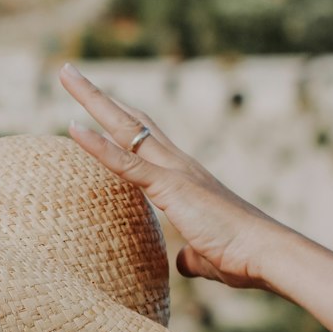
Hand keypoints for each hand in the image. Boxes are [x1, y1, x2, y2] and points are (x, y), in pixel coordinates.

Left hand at [59, 64, 295, 289]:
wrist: (266, 254)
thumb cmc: (242, 257)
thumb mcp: (207, 255)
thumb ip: (191, 254)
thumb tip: (184, 260)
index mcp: (185, 176)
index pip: (146, 138)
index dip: (121, 120)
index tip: (99, 102)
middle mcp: (178, 164)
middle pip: (131, 120)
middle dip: (98, 96)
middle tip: (70, 72)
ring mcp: (173, 171)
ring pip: (124, 127)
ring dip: (92, 99)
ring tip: (66, 72)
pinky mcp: (169, 186)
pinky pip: (125, 162)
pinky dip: (98, 145)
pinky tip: (73, 126)